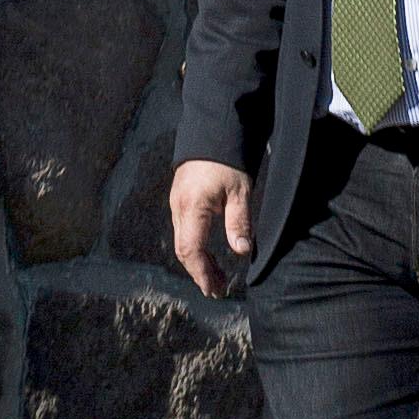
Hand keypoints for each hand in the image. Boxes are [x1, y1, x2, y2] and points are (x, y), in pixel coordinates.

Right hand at [171, 163, 252, 297]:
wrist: (213, 127)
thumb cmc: (228, 159)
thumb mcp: (240, 190)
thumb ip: (238, 221)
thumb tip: (241, 251)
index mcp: (192, 207)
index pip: (191, 250)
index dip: (202, 273)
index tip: (214, 290)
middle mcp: (179, 207)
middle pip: (183, 250)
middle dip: (200, 273)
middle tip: (219, 290)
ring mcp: (177, 202)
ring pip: (182, 241)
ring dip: (198, 262)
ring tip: (218, 277)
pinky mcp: (180, 198)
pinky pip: (184, 230)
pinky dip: (195, 248)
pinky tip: (210, 254)